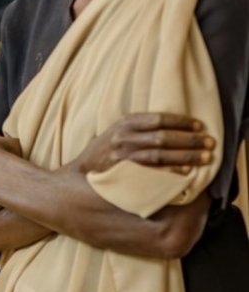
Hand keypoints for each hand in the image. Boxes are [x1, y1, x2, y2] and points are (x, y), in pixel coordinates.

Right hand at [73, 113, 214, 174]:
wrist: (82, 172)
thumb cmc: (103, 152)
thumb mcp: (116, 132)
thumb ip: (137, 128)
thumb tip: (170, 127)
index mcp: (124, 123)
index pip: (158, 118)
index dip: (181, 121)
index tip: (199, 125)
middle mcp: (124, 137)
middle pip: (163, 136)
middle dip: (189, 139)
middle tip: (209, 143)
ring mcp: (123, 155)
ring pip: (160, 154)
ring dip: (185, 156)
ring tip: (204, 158)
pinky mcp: (124, 173)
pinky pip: (152, 171)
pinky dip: (170, 171)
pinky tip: (185, 173)